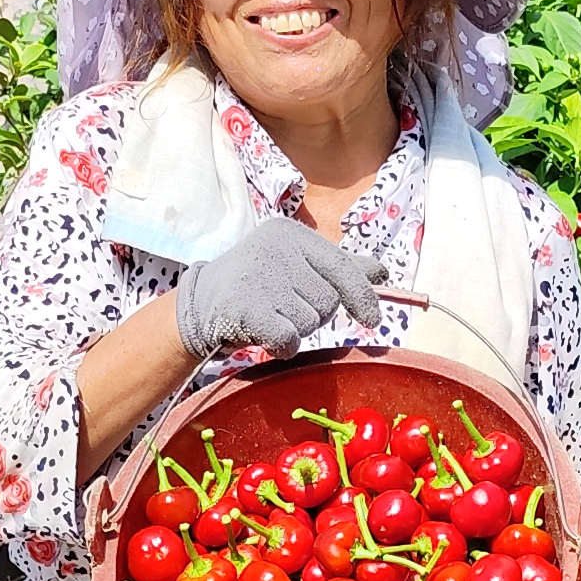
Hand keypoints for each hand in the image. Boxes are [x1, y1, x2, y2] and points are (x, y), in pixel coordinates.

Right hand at [175, 217, 381, 357]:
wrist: (200, 305)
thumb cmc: (257, 284)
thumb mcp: (295, 265)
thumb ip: (338, 267)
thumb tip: (381, 272)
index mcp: (291, 234)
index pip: (342, 267)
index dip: (362, 296)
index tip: (373, 319)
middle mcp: (276, 249)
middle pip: (328, 301)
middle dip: (313, 314)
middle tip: (284, 308)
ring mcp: (260, 277)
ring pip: (311, 322)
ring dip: (295, 330)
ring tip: (270, 316)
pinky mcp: (246, 308)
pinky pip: (289, 339)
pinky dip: (282, 346)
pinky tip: (265, 335)